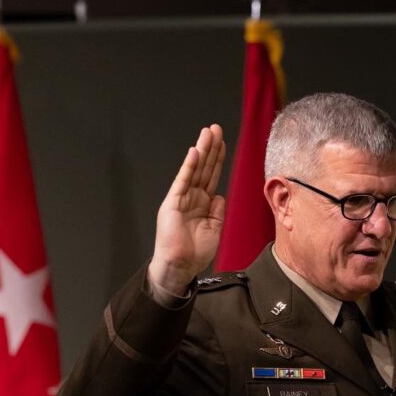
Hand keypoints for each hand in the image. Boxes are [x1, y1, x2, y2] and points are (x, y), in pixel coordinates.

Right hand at [148, 125, 226, 293]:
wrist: (180, 267)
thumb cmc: (195, 252)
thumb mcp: (215, 230)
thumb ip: (218, 211)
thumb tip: (219, 195)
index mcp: (203, 203)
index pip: (211, 175)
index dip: (217, 159)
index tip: (223, 142)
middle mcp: (192, 197)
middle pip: (204, 167)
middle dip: (210, 148)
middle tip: (215, 128)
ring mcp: (182, 198)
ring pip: (194, 170)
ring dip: (201, 151)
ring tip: (207, 132)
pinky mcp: (173, 203)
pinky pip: (182, 181)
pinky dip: (188, 167)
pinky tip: (194, 153)